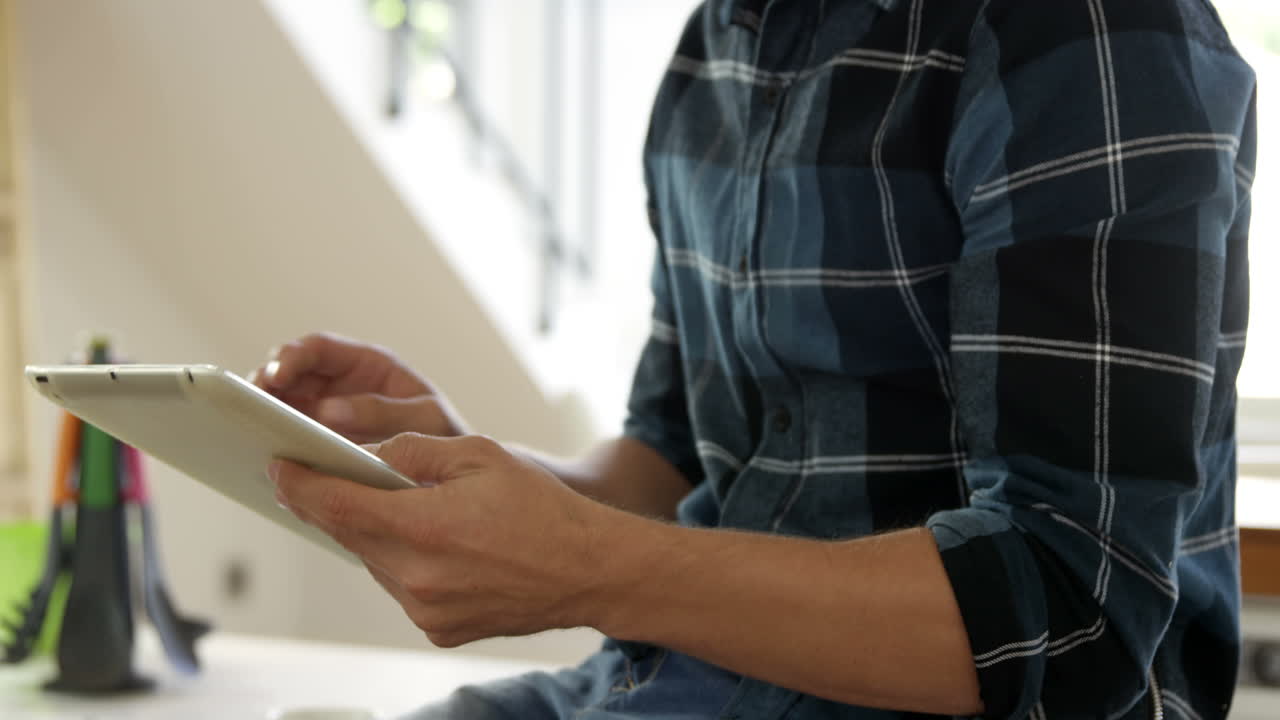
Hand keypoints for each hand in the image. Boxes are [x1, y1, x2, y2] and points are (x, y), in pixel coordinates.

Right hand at [249, 332, 466, 442]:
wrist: (453, 473)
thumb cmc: (446, 436)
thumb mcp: (426, 420)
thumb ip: (384, 413)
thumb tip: (329, 412)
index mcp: (367, 365)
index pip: (319, 349)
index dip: (292, 357)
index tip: (276, 375)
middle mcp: (341, 385)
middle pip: (289, 374)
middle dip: (266, 386)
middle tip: (253, 406)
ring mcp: (327, 413)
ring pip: (283, 406)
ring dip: (265, 416)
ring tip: (252, 433)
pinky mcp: (321, 443)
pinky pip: (290, 438)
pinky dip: (277, 444)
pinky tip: (268, 459)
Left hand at [269, 433, 611, 646]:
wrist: (589, 570)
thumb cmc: (543, 510)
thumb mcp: (480, 455)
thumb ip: (415, 453)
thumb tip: (369, 457)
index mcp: (425, 527)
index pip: (339, 506)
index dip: (301, 486)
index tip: (279, 468)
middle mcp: (418, 577)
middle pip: (350, 536)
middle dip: (333, 505)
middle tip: (317, 477)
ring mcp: (427, 610)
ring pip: (375, 562)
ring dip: (374, 534)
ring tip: (392, 508)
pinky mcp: (439, 629)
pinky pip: (402, 587)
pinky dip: (404, 562)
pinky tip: (433, 542)